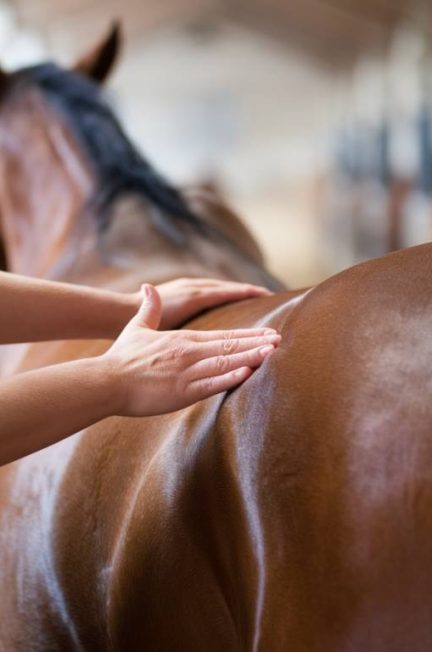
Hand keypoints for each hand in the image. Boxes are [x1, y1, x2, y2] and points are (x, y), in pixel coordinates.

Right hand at [103, 284, 279, 415]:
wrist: (107, 381)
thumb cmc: (122, 357)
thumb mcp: (138, 327)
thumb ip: (149, 308)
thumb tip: (148, 287)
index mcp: (183, 339)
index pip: (224, 335)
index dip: (248, 334)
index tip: (267, 332)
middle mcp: (190, 352)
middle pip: (231, 346)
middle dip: (257, 343)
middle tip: (280, 340)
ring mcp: (188, 372)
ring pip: (226, 363)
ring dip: (251, 357)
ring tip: (273, 353)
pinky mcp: (182, 391)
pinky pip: (211, 384)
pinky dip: (230, 378)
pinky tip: (248, 374)